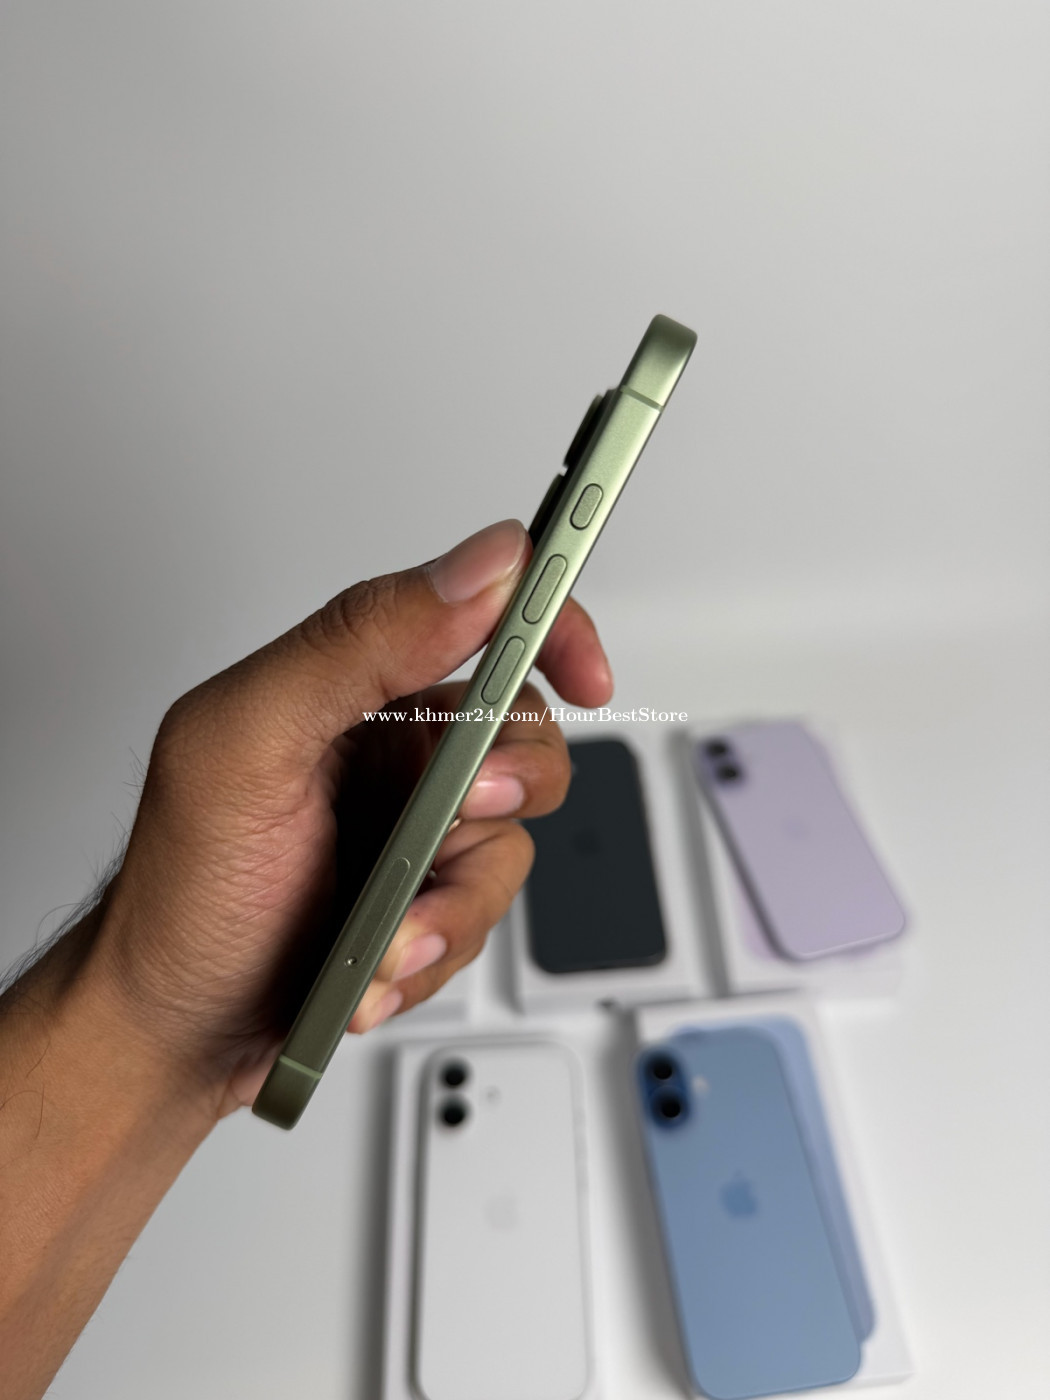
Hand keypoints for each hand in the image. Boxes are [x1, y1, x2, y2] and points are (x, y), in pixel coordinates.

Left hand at [90, 519, 611, 1118]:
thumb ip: (358, 643)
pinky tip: (374, 966)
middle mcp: (393, 751)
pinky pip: (486, 918)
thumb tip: (478, 568)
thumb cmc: (182, 888)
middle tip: (457, 820)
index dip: (549, 627)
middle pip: (521, 736)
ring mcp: (414, 832)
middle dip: (507, 790)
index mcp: (353, 686)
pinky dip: (435, 951)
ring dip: (453, 902)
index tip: (585, 670)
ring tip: (383, 935)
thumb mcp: (248, 743)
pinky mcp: (427, 903)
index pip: (477, 616)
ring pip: (511, 844)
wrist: (171, 1029)